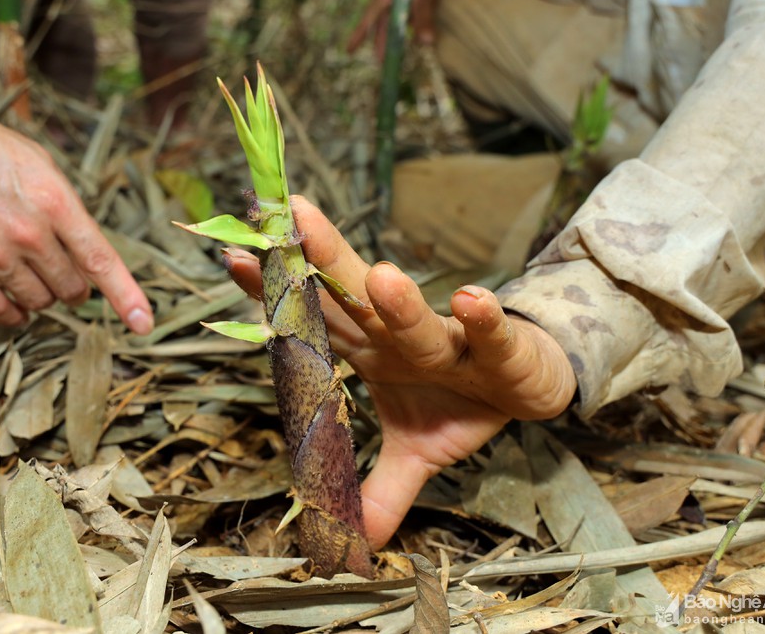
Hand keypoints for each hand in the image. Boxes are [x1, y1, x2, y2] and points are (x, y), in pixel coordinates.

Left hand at [224, 196, 576, 548]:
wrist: (530, 384)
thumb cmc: (460, 401)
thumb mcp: (417, 452)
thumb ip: (381, 489)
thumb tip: (353, 544)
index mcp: (372, 352)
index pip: (317, 321)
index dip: (277, 296)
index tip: (235, 258)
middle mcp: (401, 340)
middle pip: (356, 300)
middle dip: (322, 262)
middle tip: (290, 219)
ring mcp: (450, 344)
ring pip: (419, 323)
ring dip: (401, 304)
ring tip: (381, 278)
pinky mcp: (501, 352)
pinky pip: (490, 337)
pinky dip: (483, 322)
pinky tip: (472, 300)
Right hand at [347, 0, 445, 59]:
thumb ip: (423, 17)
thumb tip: (426, 43)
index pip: (367, 22)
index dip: (358, 37)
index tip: (348, 51)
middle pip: (380, 23)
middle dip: (380, 42)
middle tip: (380, 62)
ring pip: (390, 16)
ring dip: (392, 33)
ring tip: (394, 49)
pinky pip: (399, 7)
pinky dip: (403, 20)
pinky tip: (410, 26)